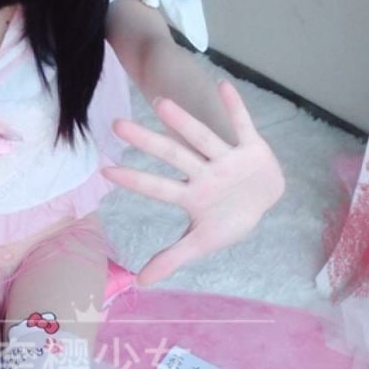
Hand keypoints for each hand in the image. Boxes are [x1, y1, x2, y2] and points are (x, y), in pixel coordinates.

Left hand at [101, 81, 284, 285]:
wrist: (264, 201)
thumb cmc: (228, 220)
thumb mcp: (202, 243)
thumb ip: (171, 259)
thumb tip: (140, 283)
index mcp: (191, 196)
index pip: (158, 187)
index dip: (134, 180)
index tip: (104, 171)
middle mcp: (204, 173)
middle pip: (173, 155)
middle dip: (148, 142)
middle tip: (117, 125)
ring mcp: (227, 159)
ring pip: (202, 137)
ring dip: (184, 121)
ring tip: (160, 103)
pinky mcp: (252, 149)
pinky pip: (243, 125)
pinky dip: (236, 108)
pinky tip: (224, 86)